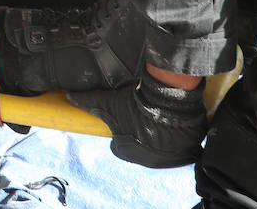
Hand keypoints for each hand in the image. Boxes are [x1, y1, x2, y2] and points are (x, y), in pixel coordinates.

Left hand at [67, 68, 207, 167]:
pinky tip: (175, 126)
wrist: (170, 103)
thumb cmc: (135, 105)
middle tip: (143, 117)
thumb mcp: (107, 101)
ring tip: (159, 120)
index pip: (120, 146)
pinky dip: (179, 140)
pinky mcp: (188, 153)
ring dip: (161, 139)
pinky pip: (182, 148)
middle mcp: (147, 161)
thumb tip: (68, 96)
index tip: (126, 119)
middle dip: (141, 136)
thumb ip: (87, 101)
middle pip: (141, 148)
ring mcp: (169, 159)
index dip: (122, 132)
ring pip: (162, 149)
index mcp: (126, 152)